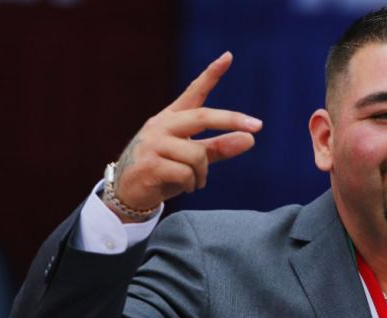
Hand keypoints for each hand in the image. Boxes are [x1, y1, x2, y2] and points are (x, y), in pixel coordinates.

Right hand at [108, 51, 261, 221]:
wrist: (129, 193)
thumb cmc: (164, 172)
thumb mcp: (194, 158)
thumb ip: (219, 148)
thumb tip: (250, 139)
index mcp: (172, 118)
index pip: (193, 92)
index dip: (211, 74)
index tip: (228, 56)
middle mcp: (162, 126)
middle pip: (203, 116)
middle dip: (231, 120)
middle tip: (257, 126)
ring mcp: (153, 144)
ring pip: (198, 154)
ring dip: (203, 174)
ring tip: (195, 182)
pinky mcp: (149, 165)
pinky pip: (186, 173)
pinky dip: (192, 184)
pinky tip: (185, 187)